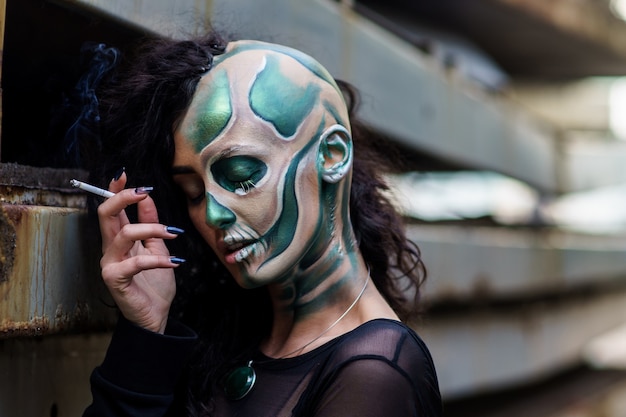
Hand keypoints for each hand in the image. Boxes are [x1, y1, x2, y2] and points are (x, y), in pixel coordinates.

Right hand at [97, 172, 181, 332]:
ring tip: (174, 234)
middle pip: (106, 214)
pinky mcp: (116, 280)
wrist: (155, 315)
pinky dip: (158, 260)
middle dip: (124, 198)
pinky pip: (135, 263)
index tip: (124, 174)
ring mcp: (110, 264)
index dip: (114, 190)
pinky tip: (175, 262)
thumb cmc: (154, 283)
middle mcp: (110, 249)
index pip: (111, 209)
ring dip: (153, 229)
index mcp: (119, 239)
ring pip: (124, 234)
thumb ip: (151, 223)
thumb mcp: (157, 247)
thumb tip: (148, 197)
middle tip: (144, 192)